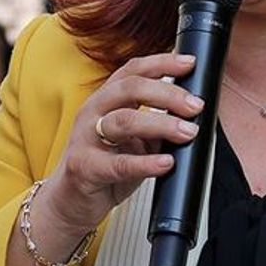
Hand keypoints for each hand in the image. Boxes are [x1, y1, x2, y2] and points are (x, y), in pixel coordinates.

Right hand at [32, 53, 202, 248]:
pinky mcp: (84, 167)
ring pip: (124, 120)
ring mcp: (85, 138)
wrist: (69, 202)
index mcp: (105, 99)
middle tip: (196, 105)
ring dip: (161, 124)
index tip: (190, 64)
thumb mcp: (134, 139)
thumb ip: (157, 124)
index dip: (162, 63)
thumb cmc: (104, 167)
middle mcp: (93, 112)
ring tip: (188, 132)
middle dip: (168, 93)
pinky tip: (166, 163)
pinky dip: (146, 163)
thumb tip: (193, 114)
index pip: (133, 70)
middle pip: (130, 88)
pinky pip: (119, 164)